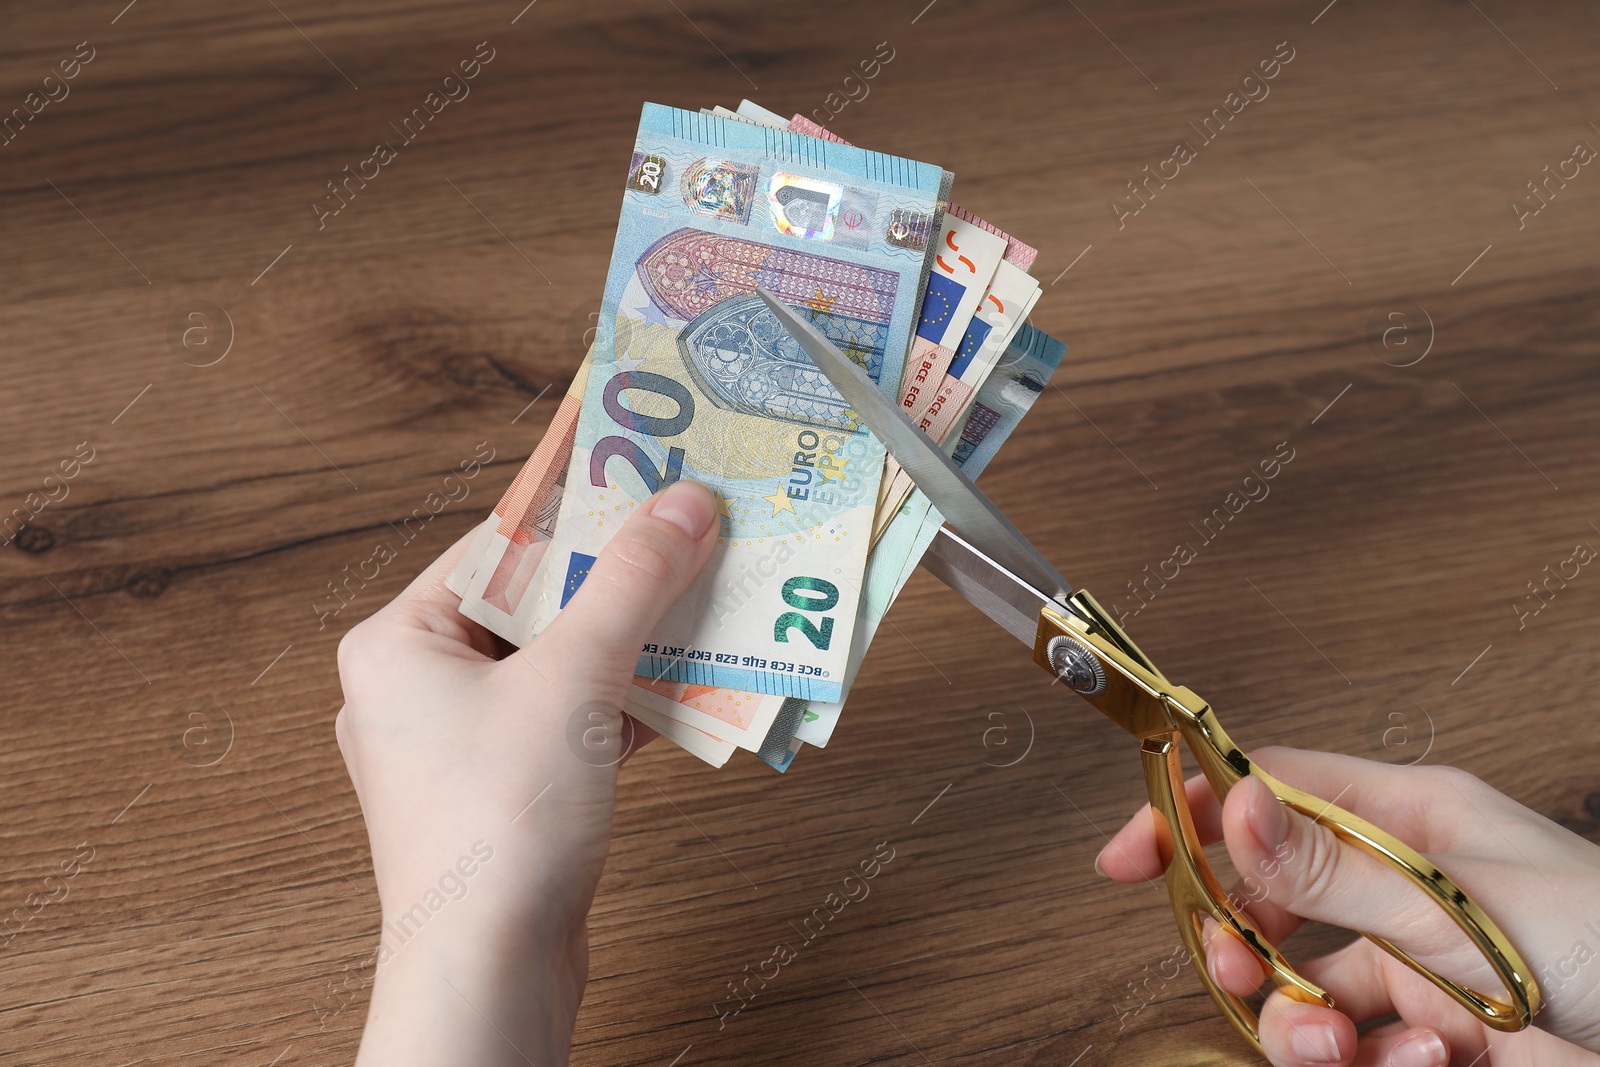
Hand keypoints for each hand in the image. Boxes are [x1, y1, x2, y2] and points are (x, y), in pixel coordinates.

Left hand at [335, 480, 718, 1066]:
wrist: (490, 970)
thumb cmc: (499, 823)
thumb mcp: (573, 678)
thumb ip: (631, 583)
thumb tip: (682, 505)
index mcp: (396, 642)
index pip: (498, 545)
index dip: (579, 512)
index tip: (649, 480)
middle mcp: (415, 689)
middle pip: (535, 604)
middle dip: (619, 583)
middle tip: (691, 540)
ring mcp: (459, 747)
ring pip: (559, 666)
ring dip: (633, 644)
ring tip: (705, 606)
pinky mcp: (504, 793)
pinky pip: (570, 721)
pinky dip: (626, 704)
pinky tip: (691, 688)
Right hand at [1097, 747, 1599, 1066]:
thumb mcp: (1458, 901)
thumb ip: (1333, 864)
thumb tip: (1229, 806)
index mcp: (1411, 817)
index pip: (1270, 791)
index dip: (1191, 814)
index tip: (1126, 856)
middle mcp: (1405, 886)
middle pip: (1270, 896)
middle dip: (1241, 937)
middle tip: (1234, 963)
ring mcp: (1420, 965)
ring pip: (1304, 984)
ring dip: (1301, 1020)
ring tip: (1334, 1043)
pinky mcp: (1435, 1036)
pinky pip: (1355, 1045)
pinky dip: (1363, 1062)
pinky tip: (1409, 1065)